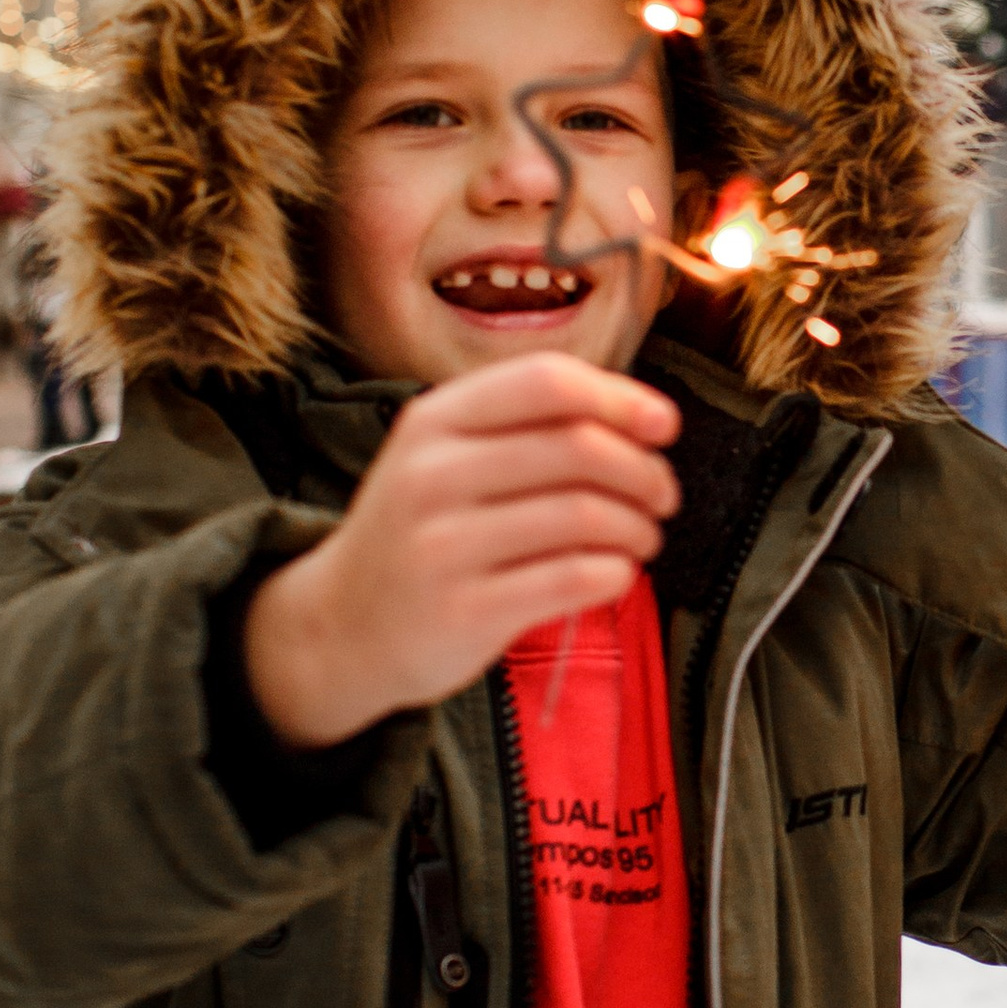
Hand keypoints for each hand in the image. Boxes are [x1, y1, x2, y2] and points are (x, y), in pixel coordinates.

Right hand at [244, 353, 680, 749]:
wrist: (342, 625)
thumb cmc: (426, 530)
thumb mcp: (447, 456)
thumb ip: (528, 427)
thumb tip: (649, 417)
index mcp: (434, 420)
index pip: (546, 382)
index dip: (621, 399)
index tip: (665, 426)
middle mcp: (431, 474)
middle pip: (577, 448)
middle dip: (643, 471)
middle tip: (663, 495)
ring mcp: (442, 545)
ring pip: (583, 515)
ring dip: (637, 526)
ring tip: (644, 537)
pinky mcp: (462, 610)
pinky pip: (573, 578)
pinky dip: (616, 572)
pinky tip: (617, 573)